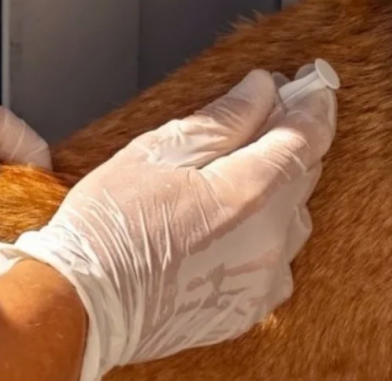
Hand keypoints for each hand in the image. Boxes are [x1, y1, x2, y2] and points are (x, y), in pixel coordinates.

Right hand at [0, 69, 336, 379]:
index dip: (310, 104)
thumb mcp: (153, 154)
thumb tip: (259, 90)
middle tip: (266, 115)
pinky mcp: (248, 308)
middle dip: (287, 141)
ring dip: (274, 190)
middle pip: (302, 174)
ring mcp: (262, 279)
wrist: (82, 305)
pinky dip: (261, 236)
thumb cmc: (105, 230)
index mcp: (246, 192)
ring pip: (291, 218)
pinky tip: (223, 228)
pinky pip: (275, 261)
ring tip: (230, 177)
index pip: (304, 135)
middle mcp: (268, 238)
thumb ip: (219, 120)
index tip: (309, 84)